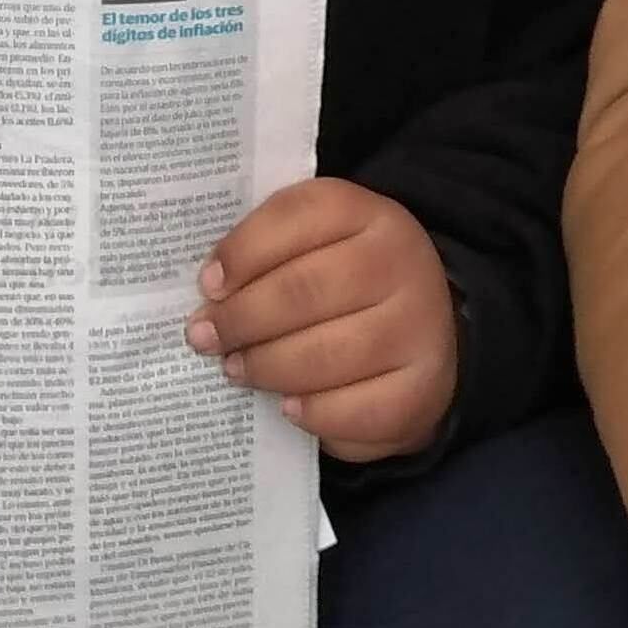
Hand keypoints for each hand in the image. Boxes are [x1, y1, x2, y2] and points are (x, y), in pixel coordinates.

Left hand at [187, 178, 456, 462]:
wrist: (420, 335)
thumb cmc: (343, 288)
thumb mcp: (314, 248)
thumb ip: (265, 255)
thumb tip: (210, 297)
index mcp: (370, 214)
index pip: (299, 216)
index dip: (243, 250)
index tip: (208, 284)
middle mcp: (402, 262)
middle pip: (303, 291)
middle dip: (240, 319)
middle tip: (205, 338)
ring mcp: (420, 326)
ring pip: (322, 356)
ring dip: (265, 368)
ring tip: (237, 370)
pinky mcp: (423, 388)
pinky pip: (350, 409)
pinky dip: (309, 412)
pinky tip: (289, 406)